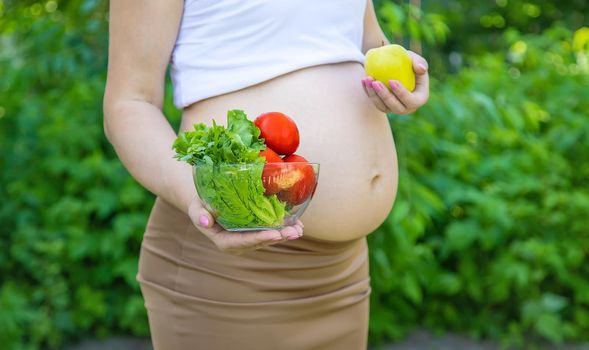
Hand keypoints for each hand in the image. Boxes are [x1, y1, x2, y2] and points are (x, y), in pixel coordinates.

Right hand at [187, 196, 303, 254]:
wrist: (206, 201)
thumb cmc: (200, 204)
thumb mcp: (195, 208)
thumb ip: (199, 215)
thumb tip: (206, 221)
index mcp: (224, 241)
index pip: (242, 242)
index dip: (259, 239)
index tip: (274, 235)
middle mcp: (238, 243)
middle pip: (260, 242)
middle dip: (277, 237)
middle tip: (294, 232)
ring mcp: (248, 239)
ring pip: (268, 238)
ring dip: (284, 234)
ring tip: (299, 229)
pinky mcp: (255, 231)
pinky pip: (271, 231)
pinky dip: (284, 228)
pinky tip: (298, 224)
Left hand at [361, 51, 429, 114]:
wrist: (397, 68)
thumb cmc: (409, 62)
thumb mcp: (415, 59)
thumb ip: (420, 62)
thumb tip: (421, 69)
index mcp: (419, 99)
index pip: (411, 100)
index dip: (401, 93)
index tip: (391, 80)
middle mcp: (407, 108)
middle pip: (395, 107)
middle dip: (384, 95)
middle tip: (375, 82)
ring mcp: (394, 109)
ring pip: (382, 106)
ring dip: (373, 94)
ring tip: (367, 79)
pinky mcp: (383, 106)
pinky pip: (374, 102)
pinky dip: (368, 92)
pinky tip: (363, 80)